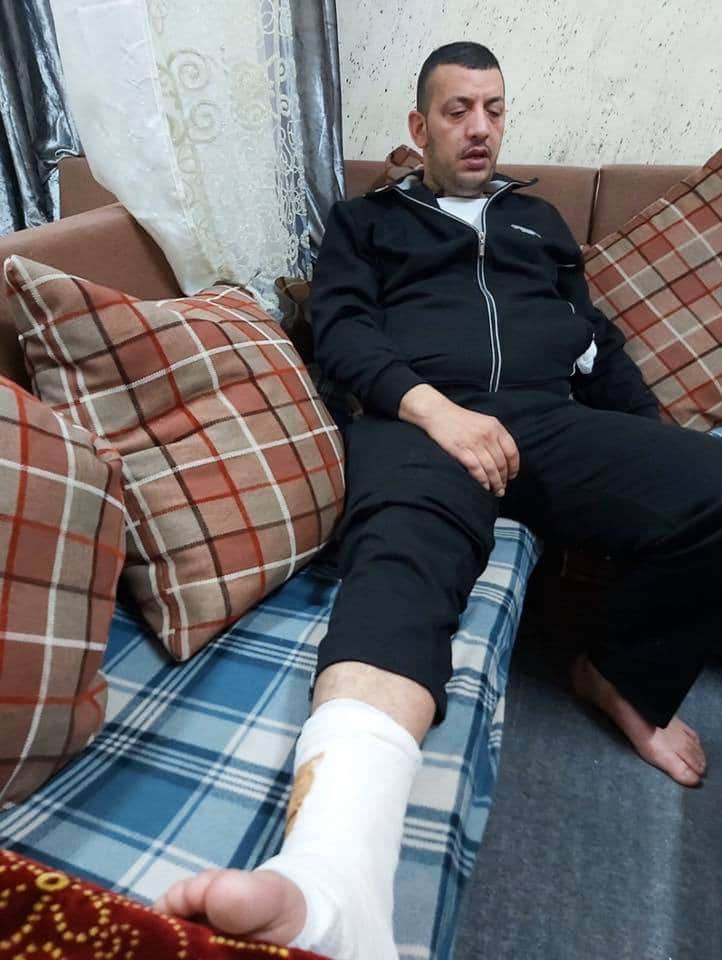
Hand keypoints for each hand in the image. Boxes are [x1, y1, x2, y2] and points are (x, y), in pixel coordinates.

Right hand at [399, 385, 518, 495]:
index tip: (512, 476)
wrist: (437, 413)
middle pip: (502, 463)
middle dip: (504, 479)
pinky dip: (483, 481)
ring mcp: (474, 443)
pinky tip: (485, 486)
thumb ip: (494, 436)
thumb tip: (503, 457)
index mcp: (495, 427)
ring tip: (496, 491)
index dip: (514, 467)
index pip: (512, 451)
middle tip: (503, 487)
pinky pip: (477, 470)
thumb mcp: (483, 421)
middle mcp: (487, 435)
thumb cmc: (459, 419)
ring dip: (495, 483)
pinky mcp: (461, 451)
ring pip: (491, 469)